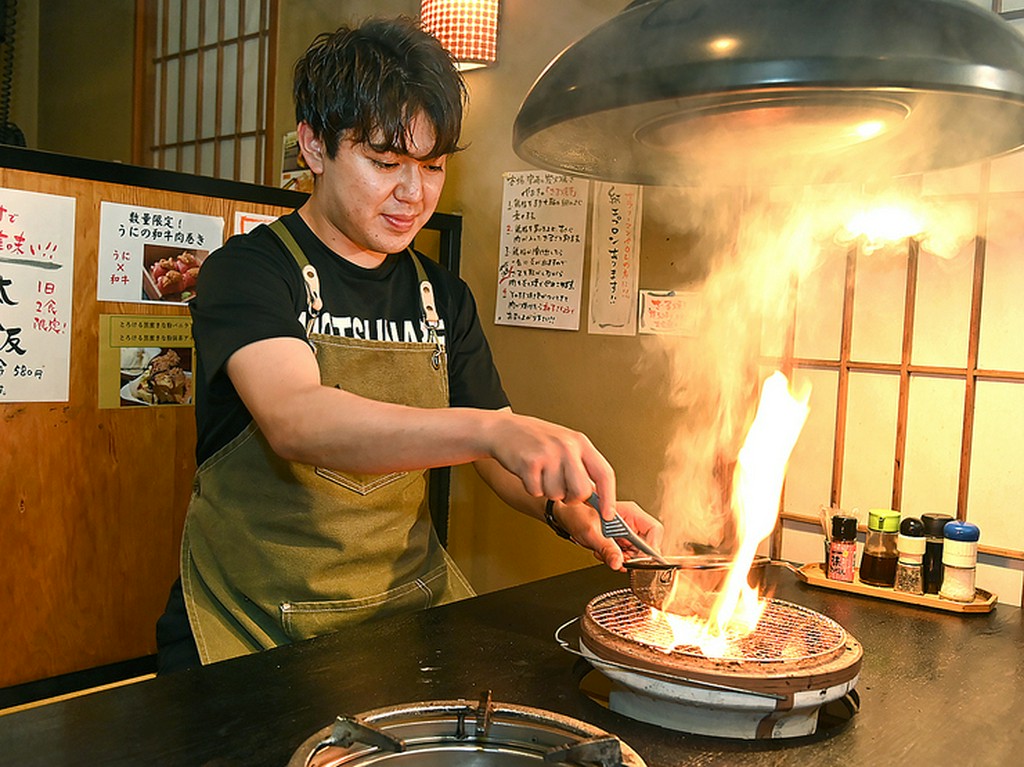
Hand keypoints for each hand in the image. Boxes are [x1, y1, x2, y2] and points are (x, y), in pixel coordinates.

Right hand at [486, 411, 616, 513]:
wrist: (503, 429)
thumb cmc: (535, 439)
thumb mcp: (566, 445)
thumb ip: (582, 467)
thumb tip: (598, 496)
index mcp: (580, 442)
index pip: (604, 473)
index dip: (609, 497)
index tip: (608, 514)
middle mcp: (567, 447)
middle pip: (581, 491)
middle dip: (572, 498)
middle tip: (562, 489)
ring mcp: (549, 454)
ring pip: (557, 494)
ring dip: (547, 491)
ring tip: (541, 473)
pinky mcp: (529, 463)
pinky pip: (536, 492)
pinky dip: (531, 488)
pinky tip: (529, 473)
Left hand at [550, 499, 662, 571]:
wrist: (565, 514)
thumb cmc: (576, 512)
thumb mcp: (591, 532)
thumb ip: (606, 548)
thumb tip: (618, 563)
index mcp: (630, 513)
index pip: (654, 530)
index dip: (652, 547)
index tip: (644, 560)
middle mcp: (631, 522)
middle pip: (646, 545)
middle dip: (632, 557)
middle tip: (618, 559)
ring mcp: (626, 533)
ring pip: (635, 554)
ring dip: (620, 558)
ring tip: (604, 552)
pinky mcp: (619, 541)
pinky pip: (624, 556)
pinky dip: (613, 558)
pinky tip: (601, 552)